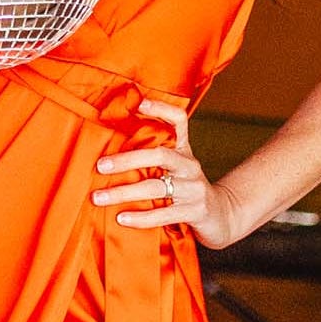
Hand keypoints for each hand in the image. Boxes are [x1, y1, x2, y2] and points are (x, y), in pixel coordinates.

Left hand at [91, 97, 254, 247]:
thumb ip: (150, 156)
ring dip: (123, 193)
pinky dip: (140, 217)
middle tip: (100, 166)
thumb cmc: (184, 187)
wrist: (221, 215)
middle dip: (126, 160)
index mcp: (183, 150)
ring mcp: (194, 188)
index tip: (140, 103)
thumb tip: (105, 151)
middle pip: (160, 155)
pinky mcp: (195, 211)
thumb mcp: (173, 167)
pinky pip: (164, 214)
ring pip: (155, 187)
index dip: (162, 109)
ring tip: (98, 198)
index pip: (179, 121)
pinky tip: (121, 218)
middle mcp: (190, 165)